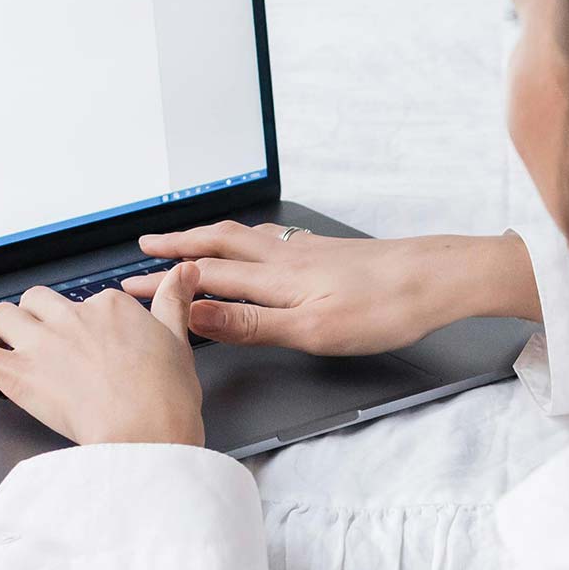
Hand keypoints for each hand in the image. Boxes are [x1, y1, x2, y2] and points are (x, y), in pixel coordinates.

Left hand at [0, 261, 205, 446]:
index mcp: (111, 306)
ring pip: (5, 317)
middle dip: (38, 322)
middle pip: (40, 304)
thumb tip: (183, 271)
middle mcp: (71, 317)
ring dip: (2, 329)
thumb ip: (174, 301)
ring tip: (8, 348)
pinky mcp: (14, 374)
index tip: (98, 352)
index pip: (87, 303)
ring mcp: (40, 344)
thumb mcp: (178, 341)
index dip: (87, 328)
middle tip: (48, 352)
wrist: (148, 436)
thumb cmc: (165, 399)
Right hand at [124, 224, 541, 352]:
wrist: (439, 279)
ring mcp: (309, 252)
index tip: (130, 288)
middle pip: (219, 246)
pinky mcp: (329, 254)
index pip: (205, 278)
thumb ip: (250, 323)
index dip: (166, 284)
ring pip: (245, 239)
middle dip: (178, 248)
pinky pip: (271, 240)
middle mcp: (287, 259)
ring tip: (187, 240)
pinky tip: (257, 244)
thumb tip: (195, 313)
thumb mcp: (312, 331)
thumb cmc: (385, 308)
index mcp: (276, 279)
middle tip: (144, 248)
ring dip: (208, 238)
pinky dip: (246, 238)